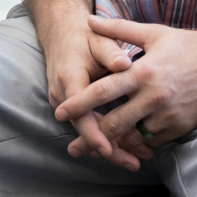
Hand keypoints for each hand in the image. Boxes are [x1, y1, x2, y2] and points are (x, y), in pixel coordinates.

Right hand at [38, 7, 136, 166]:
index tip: (108, 148)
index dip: (93, 133)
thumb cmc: (83, 36)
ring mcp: (65, 103)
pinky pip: (86, 125)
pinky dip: (104, 137)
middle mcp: (63, 95)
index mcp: (69, 78)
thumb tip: (125, 64)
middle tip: (133, 163)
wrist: (61, 33)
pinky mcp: (71, 107)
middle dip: (107, 149)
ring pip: (85, 131)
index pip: (79, 112)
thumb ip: (111, 52)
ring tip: (135, 161)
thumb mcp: (98, 39)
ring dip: (109, 146)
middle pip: (83, 130)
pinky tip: (125, 148)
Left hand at [56, 15, 196, 166]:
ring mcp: (168, 115)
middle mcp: (154, 97)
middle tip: (72, 146)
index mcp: (143, 72)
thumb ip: (119, 29)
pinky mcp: (180, 128)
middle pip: (115, 122)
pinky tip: (125, 147)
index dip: (80, 103)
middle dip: (91, 136)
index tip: (60, 112)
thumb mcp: (154, 33)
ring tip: (96, 151)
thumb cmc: (188, 45)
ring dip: (114, 145)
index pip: (104, 91)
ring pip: (133, 137)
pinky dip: (138, 145)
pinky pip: (153, 141)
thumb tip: (89, 20)